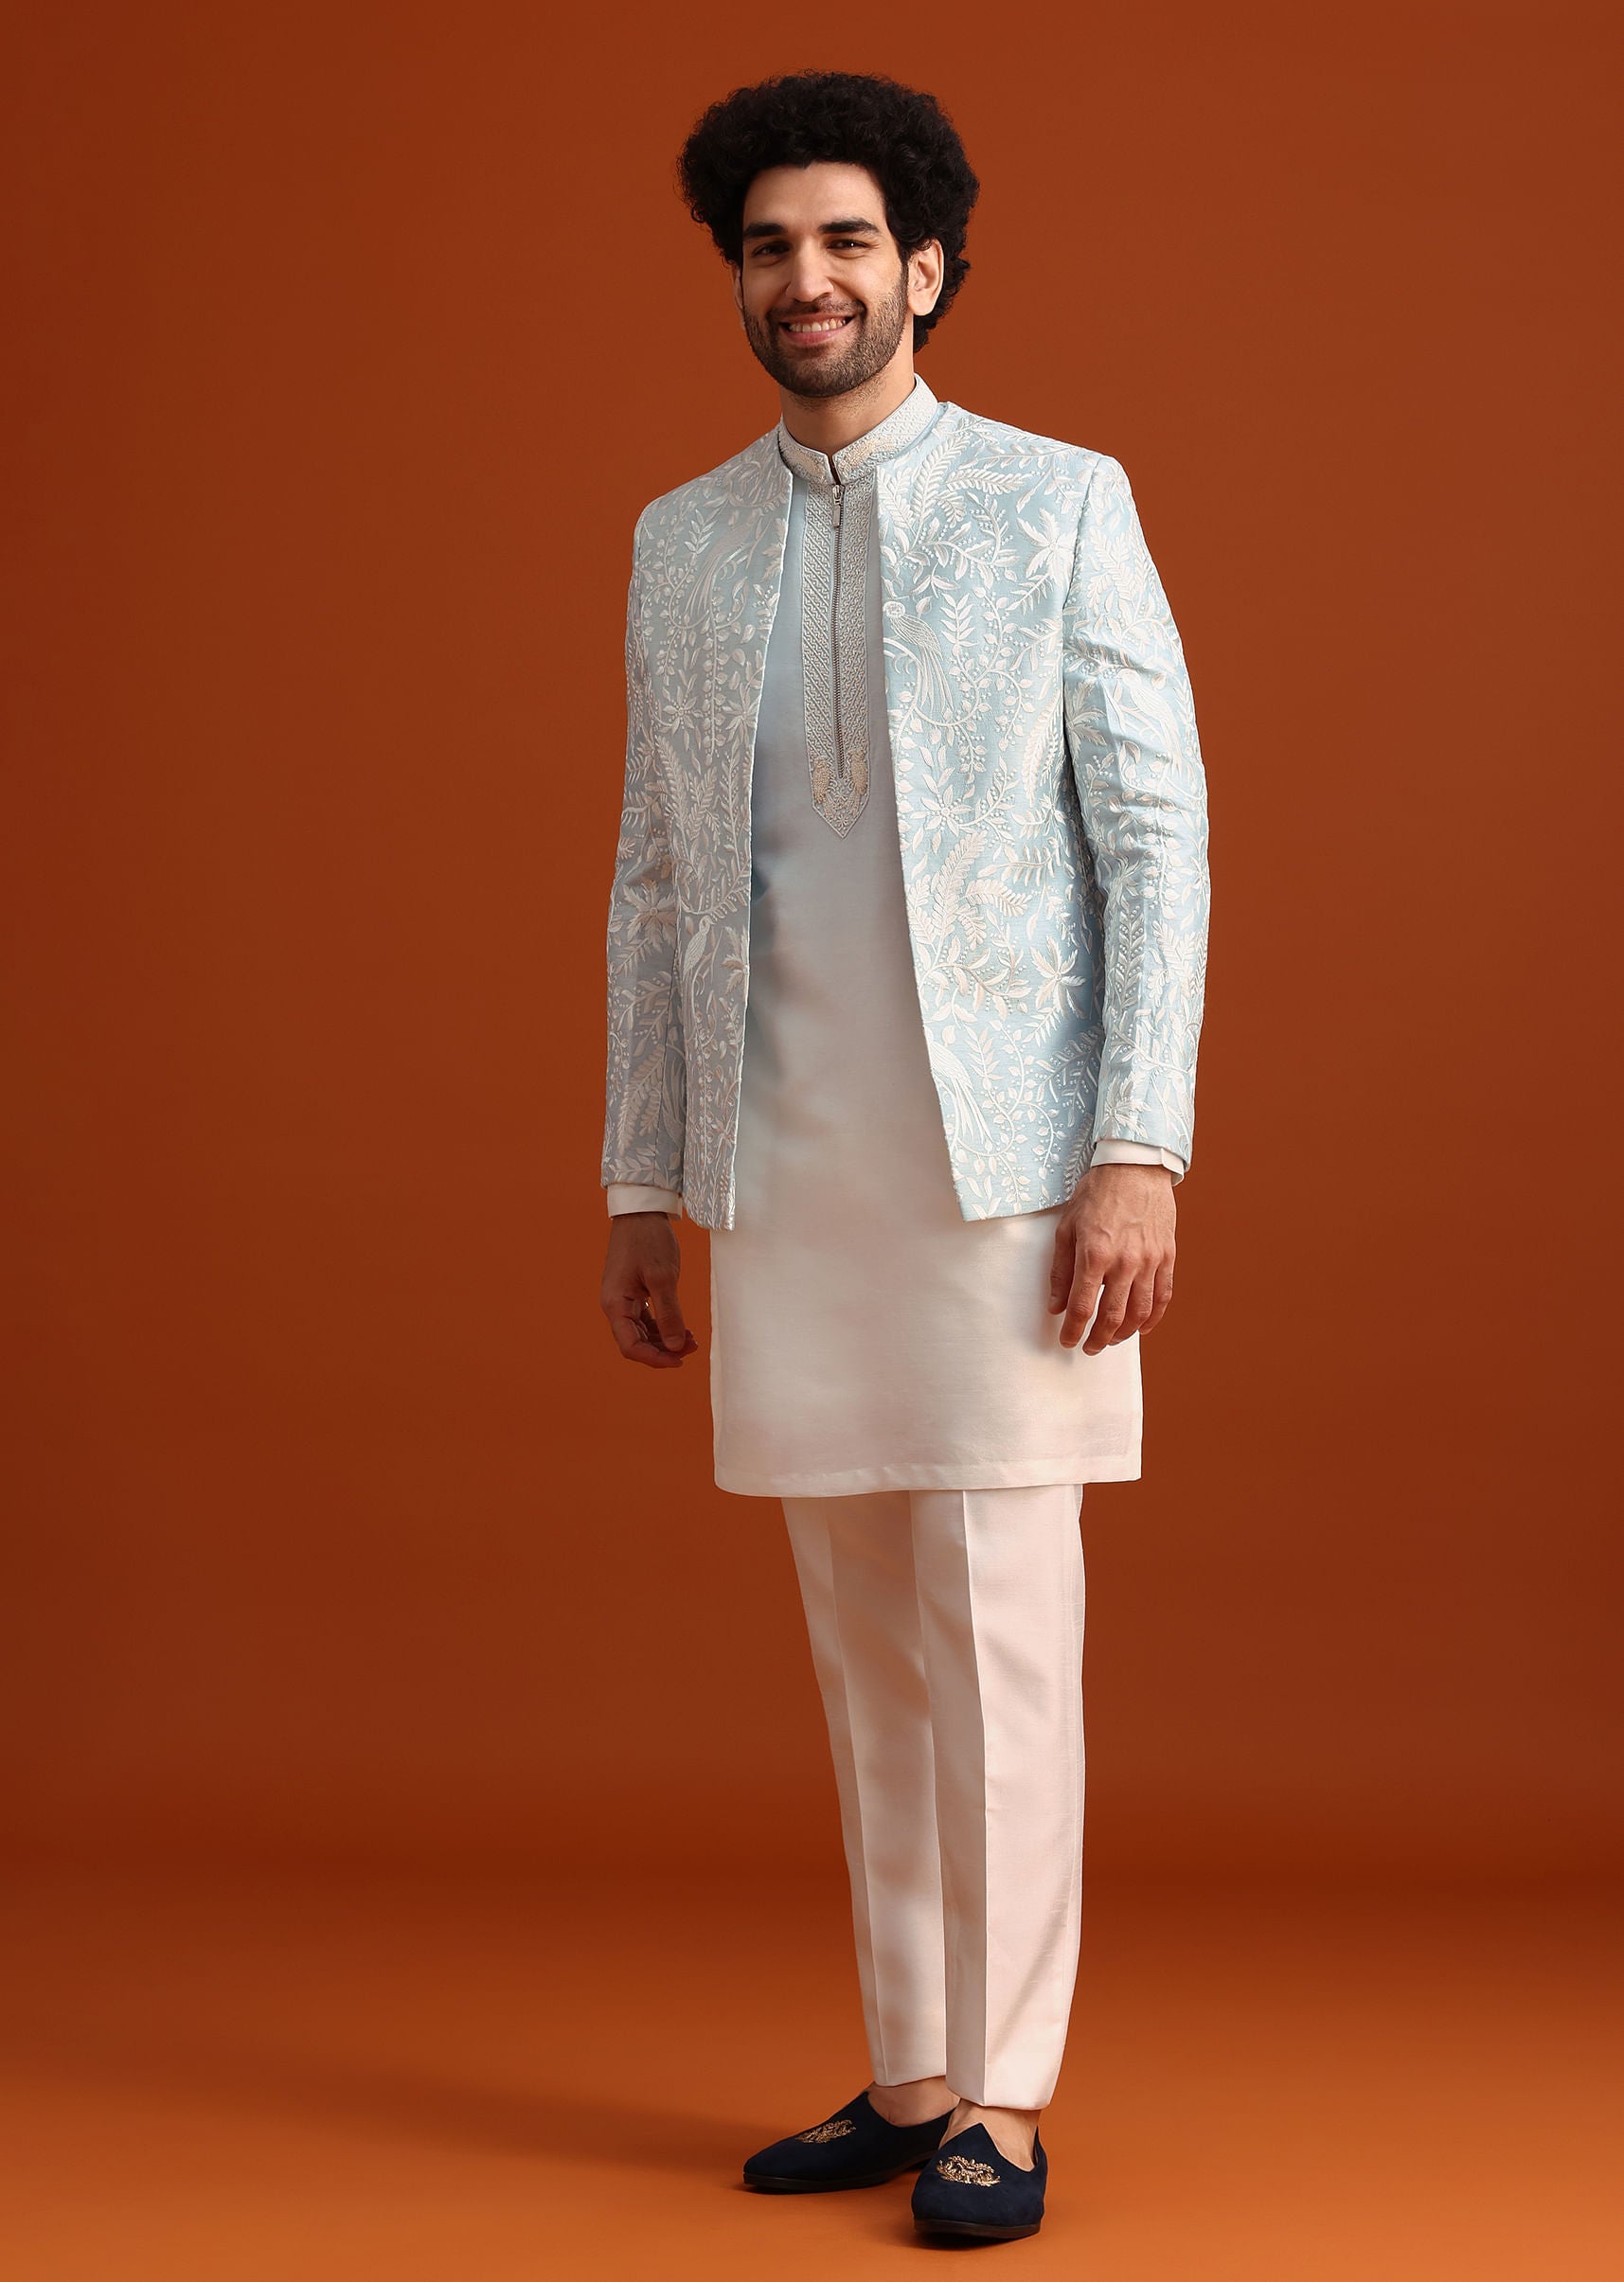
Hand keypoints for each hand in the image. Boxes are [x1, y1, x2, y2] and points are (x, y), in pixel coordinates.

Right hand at [600, 1212, 699, 1368]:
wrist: (641, 1211)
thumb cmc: (648, 1240)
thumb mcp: (663, 1277)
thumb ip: (669, 1314)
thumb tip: (676, 1347)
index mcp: (615, 1304)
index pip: (630, 1346)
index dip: (655, 1359)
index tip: (681, 1359)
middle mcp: (615, 1305)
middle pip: (636, 1343)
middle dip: (664, 1350)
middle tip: (692, 1347)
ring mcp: (623, 1299)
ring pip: (642, 1333)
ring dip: (665, 1340)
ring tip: (692, 1338)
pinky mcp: (633, 1293)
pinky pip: (646, 1320)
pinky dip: (663, 1326)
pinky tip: (683, 1328)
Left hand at [1048, 1164, 1175, 1353]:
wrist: (1134, 1167)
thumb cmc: (1096, 1194)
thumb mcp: (1067, 1227)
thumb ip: (1061, 1270)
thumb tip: (1056, 1306)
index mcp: (1094, 1254)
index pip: (1082, 1308)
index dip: (1073, 1331)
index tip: (1068, 1341)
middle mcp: (1125, 1262)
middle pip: (1113, 1317)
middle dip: (1098, 1339)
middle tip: (1089, 1347)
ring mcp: (1150, 1260)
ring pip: (1140, 1312)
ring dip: (1125, 1334)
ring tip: (1112, 1339)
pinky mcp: (1167, 1255)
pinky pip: (1163, 1295)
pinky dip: (1154, 1317)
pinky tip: (1143, 1327)